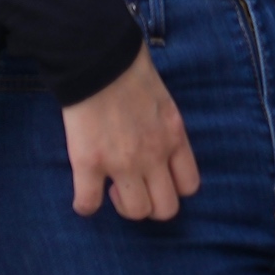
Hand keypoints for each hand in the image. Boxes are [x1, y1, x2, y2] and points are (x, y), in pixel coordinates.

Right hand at [63, 46, 200, 221]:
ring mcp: (123, 163)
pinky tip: (84, 194)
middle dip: (150, 205)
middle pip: (165, 209)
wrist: (100, 62)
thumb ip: (166, 131)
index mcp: (175, 139)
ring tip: (111, 187)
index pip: (190, 186)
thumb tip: (161, 146)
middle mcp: (154, 156)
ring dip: (122, 206)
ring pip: (136, 212)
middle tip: (133, 187)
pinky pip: (88, 205)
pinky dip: (85, 206)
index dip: (172, 189)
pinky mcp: (89, 163)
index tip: (155, 179)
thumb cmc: (131, 75)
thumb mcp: (165, 105)